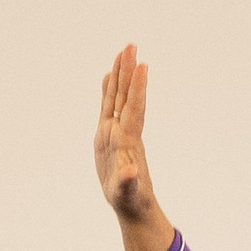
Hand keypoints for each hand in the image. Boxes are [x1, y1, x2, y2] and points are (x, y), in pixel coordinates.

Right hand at [95, 44, 175, 250]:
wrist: (132, 206)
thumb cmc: (130, 201)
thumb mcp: (127, 193)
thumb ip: (128, 181)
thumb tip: (132, 172)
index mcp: (128, 141)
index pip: (134, 108)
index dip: (137, 88)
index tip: (142, 65)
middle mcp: (123, 132)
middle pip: (126, 96)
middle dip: (128, 72)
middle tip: (130, 45)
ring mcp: (116, 133)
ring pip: (118, 99)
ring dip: (120, 76)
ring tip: (122, 52)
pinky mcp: (109, 138)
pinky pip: (108, 109)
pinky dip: (108, 92)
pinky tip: (108, 78)